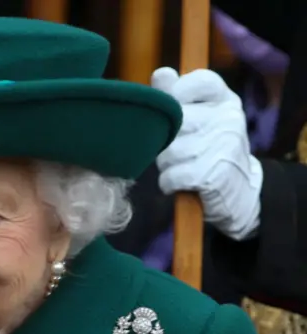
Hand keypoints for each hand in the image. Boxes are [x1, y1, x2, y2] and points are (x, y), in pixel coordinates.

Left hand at [151, 67, 262, 240]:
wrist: (240, 191)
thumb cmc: (210, 150)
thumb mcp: (202, 117)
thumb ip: (177, 95)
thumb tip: (161, 74)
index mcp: (226, 100)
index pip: (200, 80)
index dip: (176, 93)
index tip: (171, 111)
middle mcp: (229, 119)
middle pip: (174, 121)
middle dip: (165, 140)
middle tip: (174, 149)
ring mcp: (223, 146)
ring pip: (168, 152)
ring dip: (165, 165)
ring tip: (179, 167)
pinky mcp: (213, 175)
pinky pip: (171, 176)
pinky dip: (168, 183)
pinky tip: (179, 183)